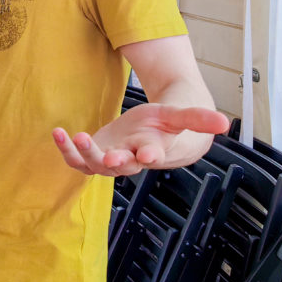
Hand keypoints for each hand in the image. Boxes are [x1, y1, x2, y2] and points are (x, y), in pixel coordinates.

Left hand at [52, 103, 229, 176]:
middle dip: (112, 160)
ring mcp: (112, 160)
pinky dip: (66, 149)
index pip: (154, 155)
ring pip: (95, 165)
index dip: (149, 154)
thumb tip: (225, 121)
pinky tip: (57, 132)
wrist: (154, 137)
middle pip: (121, 166)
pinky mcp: (96, 156)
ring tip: (73, 135)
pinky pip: (78, 160)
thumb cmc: (167, 126)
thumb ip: (197, 117)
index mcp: (154, 150)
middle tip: (103, 153)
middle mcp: (132, 159)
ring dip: (82, 153)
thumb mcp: (180, 116)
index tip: (146, 153)